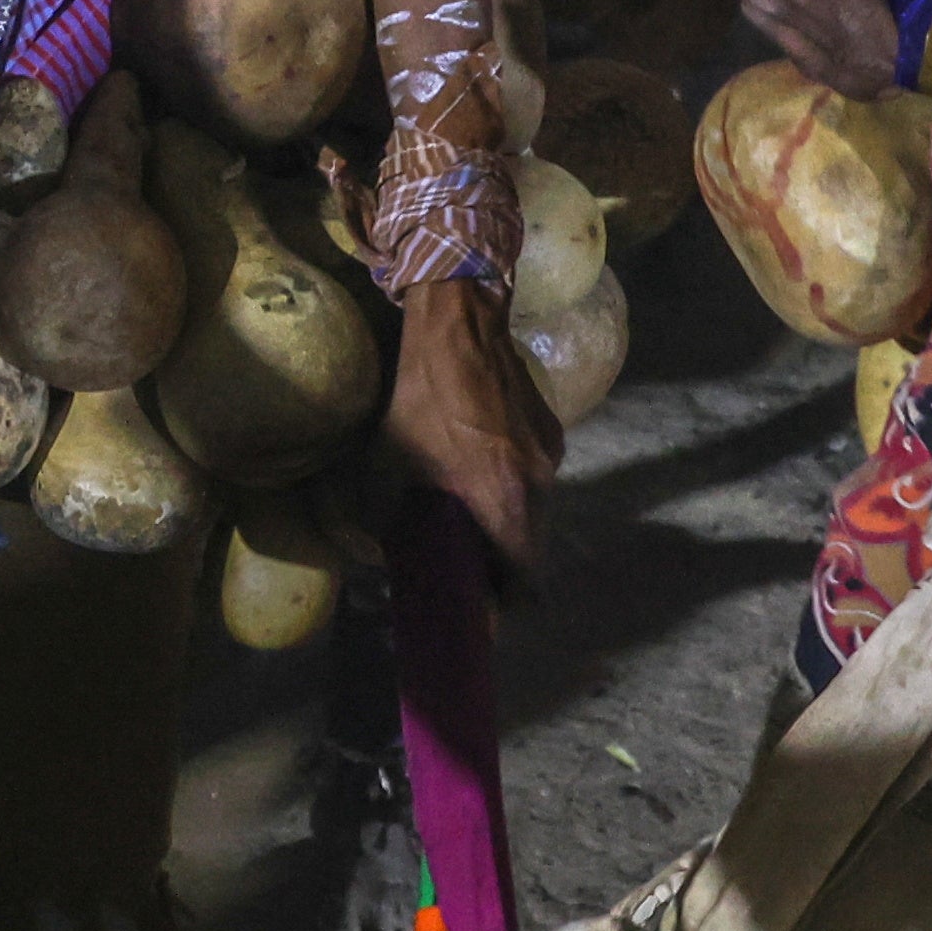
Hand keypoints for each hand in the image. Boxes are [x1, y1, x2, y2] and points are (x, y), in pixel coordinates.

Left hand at [386, 278, 560, 573]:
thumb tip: (379, 557)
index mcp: (504, 502)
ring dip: (509, 523)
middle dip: (503, 564)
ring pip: (536, 513)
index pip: (525, 580)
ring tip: (472, 513)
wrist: (462, 326)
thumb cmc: (422, 399)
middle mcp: (539, 486)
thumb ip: (387, 519)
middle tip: (468, 563)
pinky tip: (483, 466)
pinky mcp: (553, 432)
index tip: (480, 604)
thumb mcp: (389, 465)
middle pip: (532, 549)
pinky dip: (514, 487)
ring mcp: (551, 457)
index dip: (505, 601)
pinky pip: (536, 478)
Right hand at [739, 0, 931, 97]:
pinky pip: (804, 57)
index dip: (906, 60)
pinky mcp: (754, 5)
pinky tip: (866, 54)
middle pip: (847, 56)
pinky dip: (838, 63)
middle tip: (928, 66)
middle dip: (892, 71)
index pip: (866, 32)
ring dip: (866, 72)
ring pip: (825, 65)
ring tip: (901, 60)